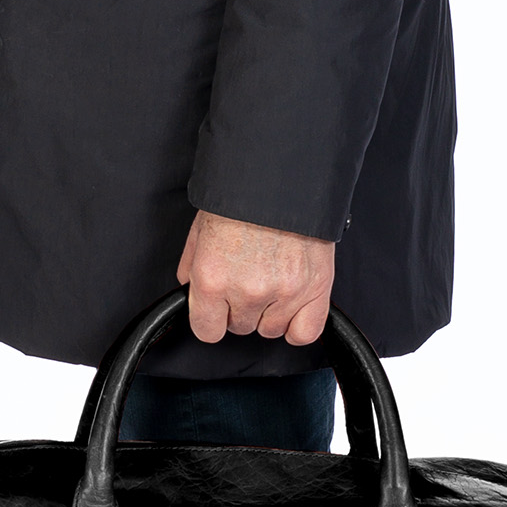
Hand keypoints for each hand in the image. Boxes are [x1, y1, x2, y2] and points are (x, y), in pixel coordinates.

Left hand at [176, 210, 335, 345]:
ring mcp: (283, 292)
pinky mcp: (314, 289)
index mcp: (212, 278)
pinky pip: (305, 334)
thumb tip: (192, 294)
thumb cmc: (241, 196)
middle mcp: (247, 291)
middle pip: (240, 328)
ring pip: (271, 330)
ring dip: (270, 313)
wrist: (281, 172)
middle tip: (248, 277)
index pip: (207, 331)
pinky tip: (292, 308)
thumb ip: (192, 269)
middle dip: (241, 308)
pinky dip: (298, 326)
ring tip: (272, 280)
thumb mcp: (200, 231)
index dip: (211, 319)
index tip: (217, 308)